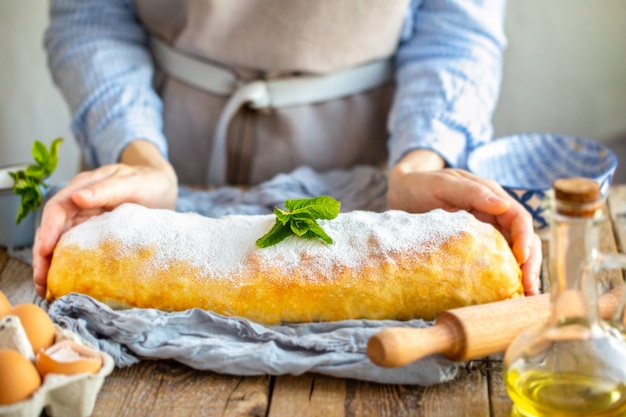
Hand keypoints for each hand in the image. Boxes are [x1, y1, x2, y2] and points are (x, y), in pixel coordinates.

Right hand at [33, 140, 177, 297]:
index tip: (44, 251)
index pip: (57, 208)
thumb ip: (107, 189)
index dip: (49, 230)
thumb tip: (78, 197)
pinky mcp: (93, 234)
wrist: (162, 187)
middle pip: (52, 230)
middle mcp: (78, 205)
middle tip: (41, 280)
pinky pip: (75, 250)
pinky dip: (67, 266)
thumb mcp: (131, 183)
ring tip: (46, 289)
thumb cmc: (147, 182)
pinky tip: (64, 283)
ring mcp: (84, 220)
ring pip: (59, 243)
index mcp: (83, 187)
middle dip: (43, 255)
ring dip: (50, 265)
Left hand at [387, 150, 540, 295]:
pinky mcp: (473, 246)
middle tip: (529, 290)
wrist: (401, 193)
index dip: (525, 239)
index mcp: (491, 197)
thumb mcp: (443, 184)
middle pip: (523, 239)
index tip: (521, 261)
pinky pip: (493, 262)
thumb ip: (472, 192)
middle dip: (530, 264)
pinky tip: (504, 295)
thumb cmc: (420, 184)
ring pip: (512, 254)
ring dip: (521, 275)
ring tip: (525, 299)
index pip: (519, 218)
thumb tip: (502, 205)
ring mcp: (485, 232)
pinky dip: (502, 278)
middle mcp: (494, 215)